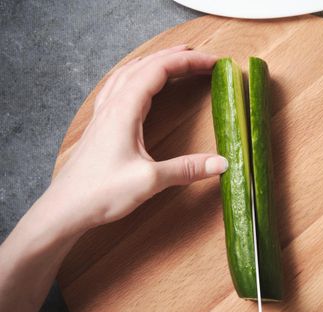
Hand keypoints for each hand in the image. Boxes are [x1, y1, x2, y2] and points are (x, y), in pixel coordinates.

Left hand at [45, 45, 226, 232]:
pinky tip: (138, 83)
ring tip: (174, 59)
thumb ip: (186, 169)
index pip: (159, 70)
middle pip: (145, 65)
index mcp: (124, 110)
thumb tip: (221, 163)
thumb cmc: (100, 193)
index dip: (188, 62)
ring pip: (129, 73)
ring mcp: (104, 114)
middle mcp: (112, 105)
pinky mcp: (101, 125)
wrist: (65, 209)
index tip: (212, 63)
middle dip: (175, 57)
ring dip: (154, 62)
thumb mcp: (150, 181)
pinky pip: (119, 87)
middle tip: (201, 57)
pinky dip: (136, 76)